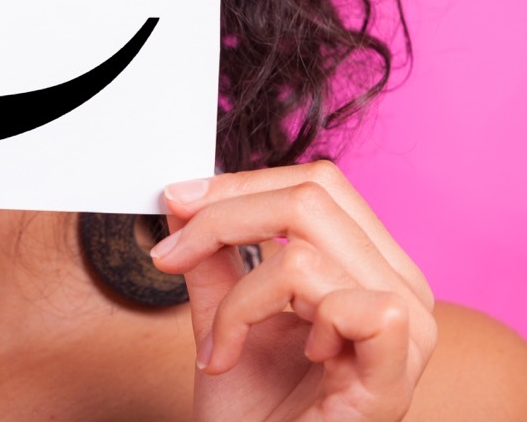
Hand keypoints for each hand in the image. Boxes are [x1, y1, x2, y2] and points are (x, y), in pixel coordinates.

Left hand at [151, 161, 435, 420]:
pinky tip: (282, 360)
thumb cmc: (258, 415)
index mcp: (369, 267)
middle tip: (173, 254)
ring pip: (304, 251)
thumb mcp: (223, 317)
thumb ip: (212, 259)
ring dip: (236, 298)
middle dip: (222, 218)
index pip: (315, 184)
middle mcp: (400, 289)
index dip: (238, 183)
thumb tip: (184, 198)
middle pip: (313, 195)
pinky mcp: (397, 372)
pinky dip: (276, 324)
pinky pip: (336, 302)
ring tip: (223, 345)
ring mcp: (408, 331)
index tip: (174, 200)